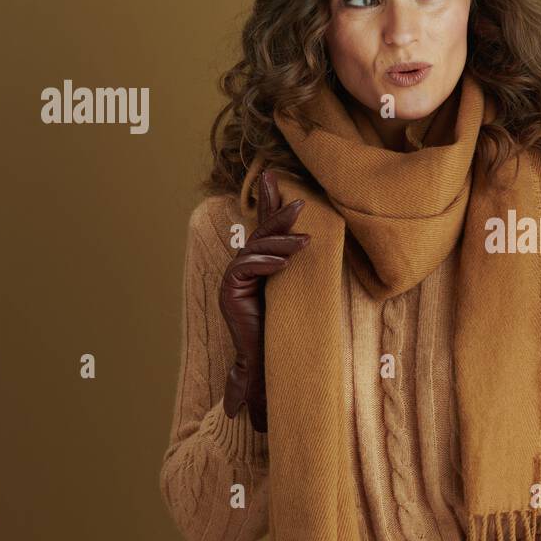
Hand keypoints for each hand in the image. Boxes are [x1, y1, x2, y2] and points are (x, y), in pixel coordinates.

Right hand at [219, 168, 309, 432]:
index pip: (264, 229)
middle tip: (301, 202)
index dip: (268, 203)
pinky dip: (264, 264)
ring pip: (255, 250)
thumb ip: (294, 265)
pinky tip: (283, 263)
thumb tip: (312, 242)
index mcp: (257, 266)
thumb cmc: (285, 328)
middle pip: (260, 235)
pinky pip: (245, 269)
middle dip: (278, 215)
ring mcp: (233, 280)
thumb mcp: (297, 290)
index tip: (275, 178)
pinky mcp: (229, 293)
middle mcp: (242, 269)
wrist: (269, 362)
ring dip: (280, 242)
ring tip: (305, 242)